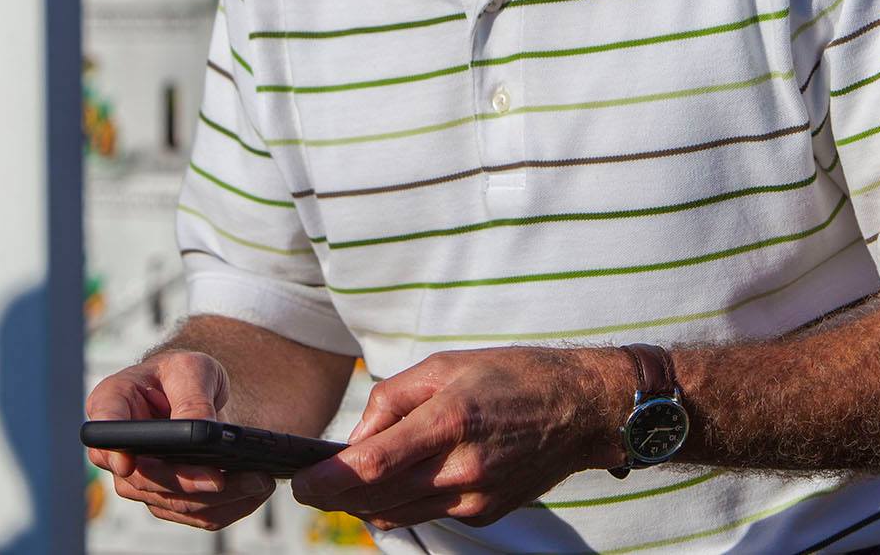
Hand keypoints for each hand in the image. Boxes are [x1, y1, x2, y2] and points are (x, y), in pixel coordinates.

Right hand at [85, 351, 275, 530]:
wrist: (195, 392)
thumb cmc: (182, 375)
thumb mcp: (192, 369)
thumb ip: (192, 397)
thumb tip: (203, 432)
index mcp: (112, 403)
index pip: (103, 428)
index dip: (112, 449)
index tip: (127, 462)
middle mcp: (117, 448)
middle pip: (143, 478)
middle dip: (185, 481)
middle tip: (222, 477)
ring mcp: (139, 478)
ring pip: (171, 502)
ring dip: (215, 498)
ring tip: (256, 481)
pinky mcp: (165, 498)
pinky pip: (194, 515)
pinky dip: (226, 508)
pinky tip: (253, 493)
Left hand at [290, 347, 629, 531]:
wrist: (579, 407)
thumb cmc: (511, 375)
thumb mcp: (444, 365)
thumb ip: (391, 399)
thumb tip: (355, 440)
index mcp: (449, 420)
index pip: (372, 466)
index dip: (328, 481)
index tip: (300, 483)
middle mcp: (461, 467)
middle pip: (377, 498)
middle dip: (337, 496)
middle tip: (312, 486)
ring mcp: (475, 497)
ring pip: (398, 514)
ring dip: (365, 503)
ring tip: (350, 482)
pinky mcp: (485, 512)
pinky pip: (428, 515)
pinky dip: (403, 502)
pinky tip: (400, 481)